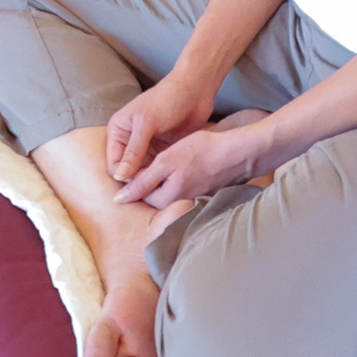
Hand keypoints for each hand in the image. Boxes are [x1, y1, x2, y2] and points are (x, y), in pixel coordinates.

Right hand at [102, 69, 218, 185]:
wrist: (196, 91)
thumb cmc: (168, 99)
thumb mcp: (147, 123)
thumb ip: (133, 150)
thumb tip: (120, 177)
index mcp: (119, 131)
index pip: (114, 164)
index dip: (124, 177)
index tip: (141, 184)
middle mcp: (129, 141)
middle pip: (127, 171)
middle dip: (137, 181)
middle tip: (153, 189)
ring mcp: (146, 147)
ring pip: (142, 173)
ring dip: (150, 180)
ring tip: (162, 187)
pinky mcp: (162, 151)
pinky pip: (156, 169)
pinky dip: (160, 176)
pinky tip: (169, 181)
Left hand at [121, 110, 271, 208]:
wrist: (236, 153)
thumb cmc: (201, 152)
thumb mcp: (166, 162)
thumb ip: (143, 181)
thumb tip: (120, 199)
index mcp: (167, 199)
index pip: (139, 193)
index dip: (135, 174)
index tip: (139, 157)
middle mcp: (178, 204)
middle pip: (153, 193)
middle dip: (149, 176)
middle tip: (154, 155)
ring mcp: (192, 198)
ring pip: (168, 188)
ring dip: (164, 175)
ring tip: (169, 156)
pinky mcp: (202, 191)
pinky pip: (182, 185)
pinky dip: (178, 174)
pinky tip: (184, 160)